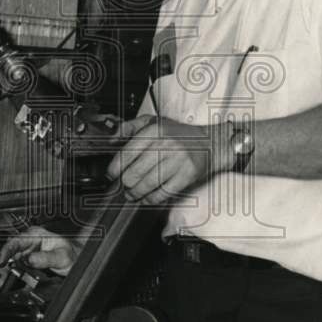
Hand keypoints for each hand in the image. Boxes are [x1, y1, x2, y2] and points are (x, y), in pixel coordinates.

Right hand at [0, 225, 79, 275]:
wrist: (76, 260)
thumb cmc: (72, 255)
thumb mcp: (61, 257)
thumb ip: (45, 258)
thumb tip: (29, 259)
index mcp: (37, 234)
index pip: (15, 240)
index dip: (6, 250)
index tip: (1, 260)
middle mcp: (30, 240)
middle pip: (11, 250)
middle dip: (8, 260)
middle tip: (12, 271)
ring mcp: (28, 250)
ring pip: (14, 259)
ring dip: (14, 267)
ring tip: (27, 273)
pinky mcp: (28, 259)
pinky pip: (19, 265)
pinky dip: (19, 270)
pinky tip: (26, 274)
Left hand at [106, 115, 231, 205]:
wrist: (210, 143)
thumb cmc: (179, 134)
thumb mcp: (153, 122)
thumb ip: (129, 127)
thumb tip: (110, 138)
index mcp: (154, 131)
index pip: (126, 154)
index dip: (114, 168)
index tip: (111, 175)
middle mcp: (165, 145)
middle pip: (134, 173)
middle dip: (124, 184)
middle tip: (123, 186)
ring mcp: (177, 161)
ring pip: (147, 185)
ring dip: (135, 194)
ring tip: (132, 194)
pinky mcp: (186, 175)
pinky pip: (162, 193)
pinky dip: (151, 199)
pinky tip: (146, 198)